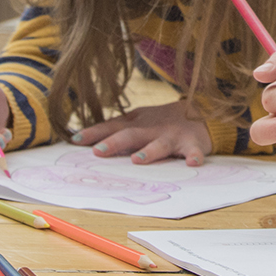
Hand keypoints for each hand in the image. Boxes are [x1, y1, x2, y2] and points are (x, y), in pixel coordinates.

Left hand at [69, 100, 213, 165]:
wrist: (201, 111)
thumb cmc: (162, 121)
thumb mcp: (138, 120)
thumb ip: (116, 129)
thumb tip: (84, 141)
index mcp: (137, 123)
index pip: (112, 127)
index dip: (94, 133)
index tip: (74, 140)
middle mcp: (152, 128)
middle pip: (131, 135)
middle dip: (114, 142)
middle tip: (98, 151)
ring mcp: (172, 135)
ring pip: (159, 144)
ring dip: (149, 152)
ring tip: (136, 160)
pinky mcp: (192, 143)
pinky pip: (193, 151)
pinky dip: (193, 156)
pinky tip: (192, 163)